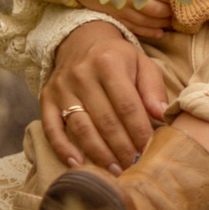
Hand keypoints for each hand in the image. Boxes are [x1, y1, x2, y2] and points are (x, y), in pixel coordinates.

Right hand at [42, 20, 168, 173]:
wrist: (82, 40)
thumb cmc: (118, 57)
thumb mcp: (141, 63)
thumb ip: (152, 89)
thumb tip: (162, 115)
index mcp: (108, 63)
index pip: (127, 105)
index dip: (139, 130)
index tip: (150, 149)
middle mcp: (82, 75)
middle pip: (105, 120)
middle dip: (122, 147)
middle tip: (135, 165)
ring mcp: (61, 88)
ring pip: (80, 128)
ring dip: (99, 153)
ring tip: (115, 170)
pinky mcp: (46, 99)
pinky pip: (52, 128)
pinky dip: (63, 148)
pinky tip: (78, 164)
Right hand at [72, 0, 175, 41]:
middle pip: (156, 10)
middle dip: (169, 13)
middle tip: (179, 13)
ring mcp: (120, 7)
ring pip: (146, 21)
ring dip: (161, 24)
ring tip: (172, 23)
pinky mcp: (113, 15)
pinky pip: (133, 27)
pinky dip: (147, 32)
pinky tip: (159, 33)